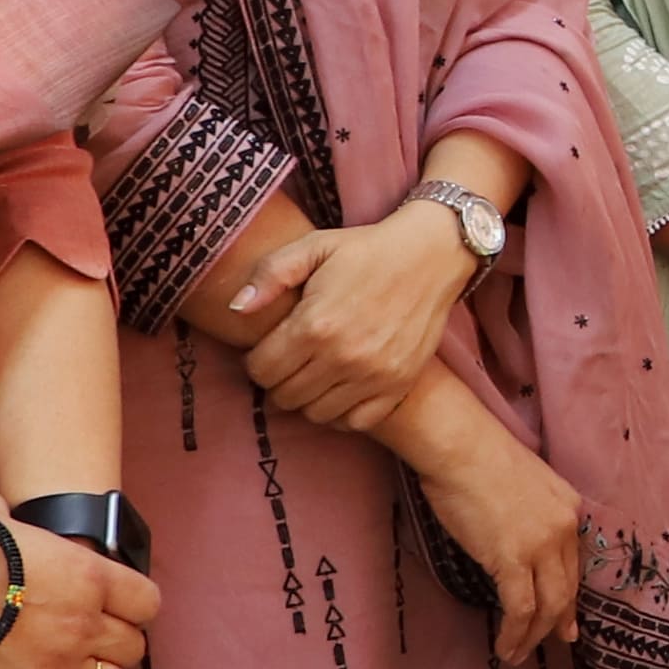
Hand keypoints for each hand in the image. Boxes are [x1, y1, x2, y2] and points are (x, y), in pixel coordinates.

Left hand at [226, 199, 493, 435]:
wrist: (432, 255)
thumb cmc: (366, 250)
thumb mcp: (314, 246)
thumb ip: (269, 274)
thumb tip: (237, 308)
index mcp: (315, 324)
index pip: (261, 370)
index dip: (255, 361)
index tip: (267, 349)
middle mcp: (343, 356)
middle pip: (284, 396)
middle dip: (278, 380)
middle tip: (289, 360)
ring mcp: (373, 375)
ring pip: (316, 414)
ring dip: (307, 397)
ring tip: (313, 373)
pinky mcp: (398, 385)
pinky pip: (355, 422)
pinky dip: (341, 412)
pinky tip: (340, 389)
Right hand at [393, 384, 592, 667]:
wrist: (460, 446)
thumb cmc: (478, 457)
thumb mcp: (523, 484)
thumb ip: (530, 514)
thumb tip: (517, 541)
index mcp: (570, 507)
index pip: (574, 563)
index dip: (571, 595)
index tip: (568, 619)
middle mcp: (565, 528)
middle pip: (567, 588)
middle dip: (559, 621)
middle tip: (555, 642)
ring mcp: (542, 545)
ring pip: (548, 606)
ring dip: (533, 636)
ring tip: (518, 654)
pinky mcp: (513, 559)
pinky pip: (520, 609)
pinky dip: (514, 634)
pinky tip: (505, 647)